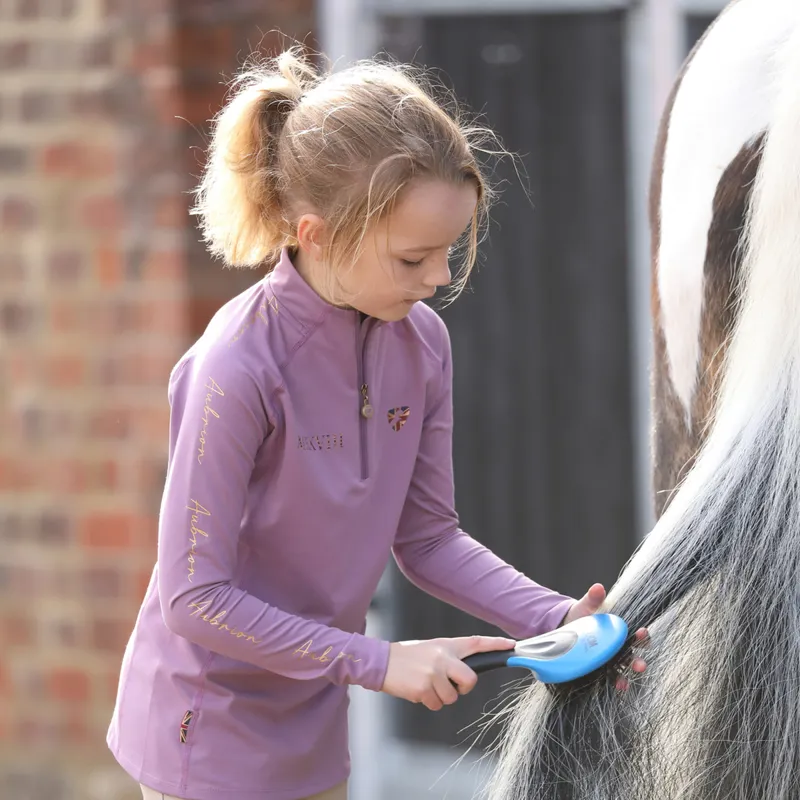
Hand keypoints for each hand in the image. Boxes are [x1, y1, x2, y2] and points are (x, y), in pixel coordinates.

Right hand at [381, 635, 514, 710]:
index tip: (512, 646)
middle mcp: (443, 658)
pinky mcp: (423, 688)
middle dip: (463, 688)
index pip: (476, 642)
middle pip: (470, 680)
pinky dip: (428, 701)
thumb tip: (467, 674)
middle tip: (449, 685)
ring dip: (440, 696)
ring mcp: (433, 673)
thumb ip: (450, 658)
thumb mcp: (431, 649)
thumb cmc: (408, 657)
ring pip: (452, 697)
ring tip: (424, 683)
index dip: (496, 645)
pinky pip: (436, 704)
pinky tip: (417, 690)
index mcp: (446, 646)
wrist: (382, 662)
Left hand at [561, 582, 649, 690]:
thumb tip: (598, 587)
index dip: (643, 635)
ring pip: (623, 669)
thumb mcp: (585, 606)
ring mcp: (610, 658)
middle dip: (638, 661)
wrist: (563, 627)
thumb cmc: (581, 615)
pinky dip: (615, 682)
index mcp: (619, 630)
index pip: (637, 634)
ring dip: (627, 677)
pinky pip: (611, 677)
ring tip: (624, 683)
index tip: (642, 633)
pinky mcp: (600, 668)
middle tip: (639, 665)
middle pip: (633, 655)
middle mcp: (618, 646)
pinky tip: (616, 686)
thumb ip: (593, 598)